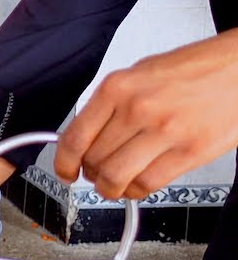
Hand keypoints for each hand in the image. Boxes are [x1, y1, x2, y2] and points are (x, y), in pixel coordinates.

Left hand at [54, 31, 237, 199]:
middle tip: (95, 174)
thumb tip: (86, 133)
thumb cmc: (196, 68)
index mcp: (118, 87)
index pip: (74, 137)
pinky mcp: (190, 151)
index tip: (64, 171)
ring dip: (110, 188)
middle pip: (94, 160)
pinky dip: (136, 191)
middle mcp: (137, 109)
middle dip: (90, 173)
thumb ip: (111, 103)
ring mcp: (164, 132)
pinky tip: (137, 184)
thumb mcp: (140, 73)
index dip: (63, 162)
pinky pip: (147, 184)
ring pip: (116, 178)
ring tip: (114, 184)